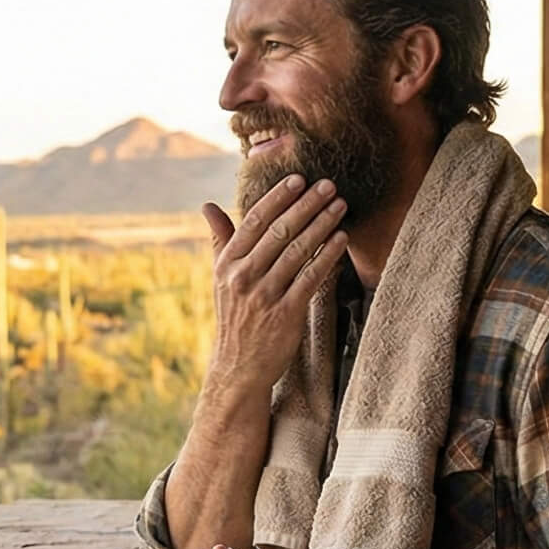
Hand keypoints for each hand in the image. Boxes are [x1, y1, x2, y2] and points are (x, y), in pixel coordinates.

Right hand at [200, 177, 347, 401]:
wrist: (238, 368)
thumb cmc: (234, 317)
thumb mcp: (220, 278)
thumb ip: (220, 240)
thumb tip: (207, 205)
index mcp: (227, 264)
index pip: (254, 221)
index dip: (277, 198)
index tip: (298, 179)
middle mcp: (243, 277)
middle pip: (279, 232)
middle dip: (306, 205)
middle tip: (328, 185)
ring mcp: (264, 296)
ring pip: (297, 252)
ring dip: (321, 225)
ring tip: (340, 206)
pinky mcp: (285, 315)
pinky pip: (310, 278)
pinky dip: (327, 256)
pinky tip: (341, 239)